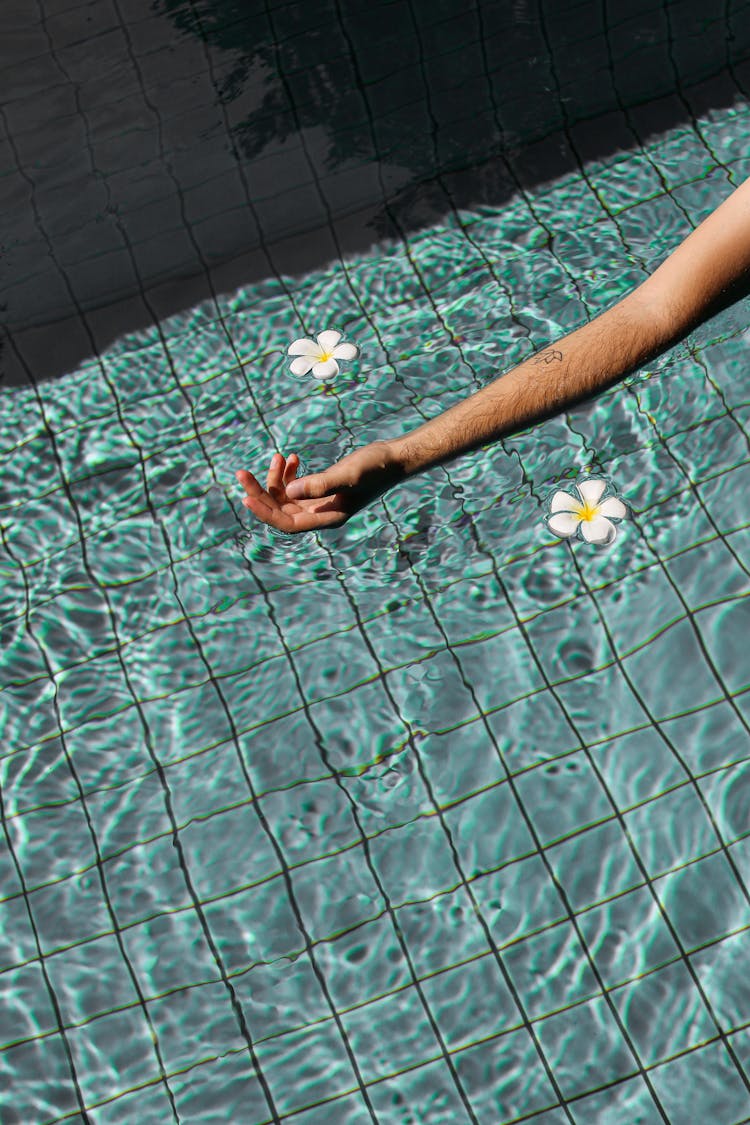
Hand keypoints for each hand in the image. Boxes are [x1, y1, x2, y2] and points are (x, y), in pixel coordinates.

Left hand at [235, 441, 403, 533]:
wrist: (393, 459)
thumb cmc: (374, 468)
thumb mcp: (347, 475)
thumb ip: (320, 484)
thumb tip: (289, 491)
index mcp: (326, 518)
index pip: (286, 523)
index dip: (264, 513)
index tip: (246, 497)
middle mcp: (321, 515)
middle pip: (280, 510)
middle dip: (261, 492)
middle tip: (241, 473)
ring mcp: (320, 503)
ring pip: (285, 497)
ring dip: (276, 479)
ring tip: (278, 456)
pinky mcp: (322, 489)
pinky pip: (296, 487)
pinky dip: (289, 473)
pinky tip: (292, 457)